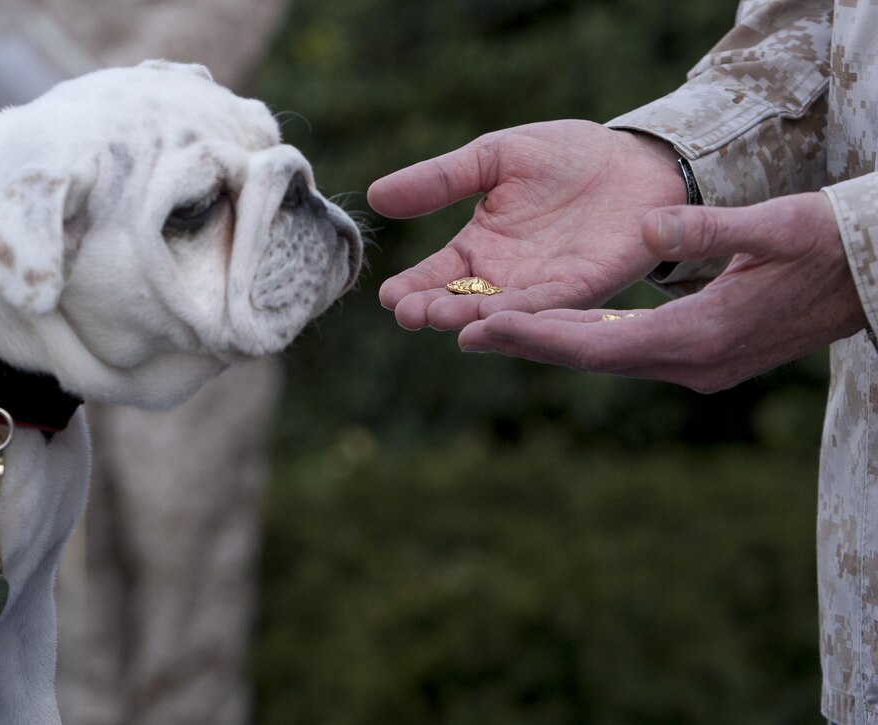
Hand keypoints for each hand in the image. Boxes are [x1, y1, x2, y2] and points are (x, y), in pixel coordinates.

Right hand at [369, 121, 685, 329]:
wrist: (636, 160)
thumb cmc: (564, 156)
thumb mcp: (493, 157)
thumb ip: (441, 179)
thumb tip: (376, 195)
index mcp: (479, 247)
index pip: (436, 274)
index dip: (412, 287)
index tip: (388, 297)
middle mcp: (505, 276)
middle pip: (461, 301)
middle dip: (434, 308)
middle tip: (409, 314)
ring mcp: (542, 286)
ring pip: (499, 311)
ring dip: (469, 317)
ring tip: (439, 318)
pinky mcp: (582, 287)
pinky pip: (546, 305)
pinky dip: (520, 314)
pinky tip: (494, 319)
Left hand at [457, 193, 864, 391]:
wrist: (873, 280)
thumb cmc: (830, 247)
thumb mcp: (781, 227)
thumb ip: (716, 228)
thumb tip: (648, 225)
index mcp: (701, 338)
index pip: (599, 343)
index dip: (538, 337)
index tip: (483, 328)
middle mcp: (692, 365)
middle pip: (590, 356)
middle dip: (528, 344)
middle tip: (462, 332)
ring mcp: (696, 368)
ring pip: (605, 356)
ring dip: (551, 344)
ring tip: (491, 330)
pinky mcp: (700, 358)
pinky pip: (626, 351)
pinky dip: (584, 339)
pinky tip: (552, 327)